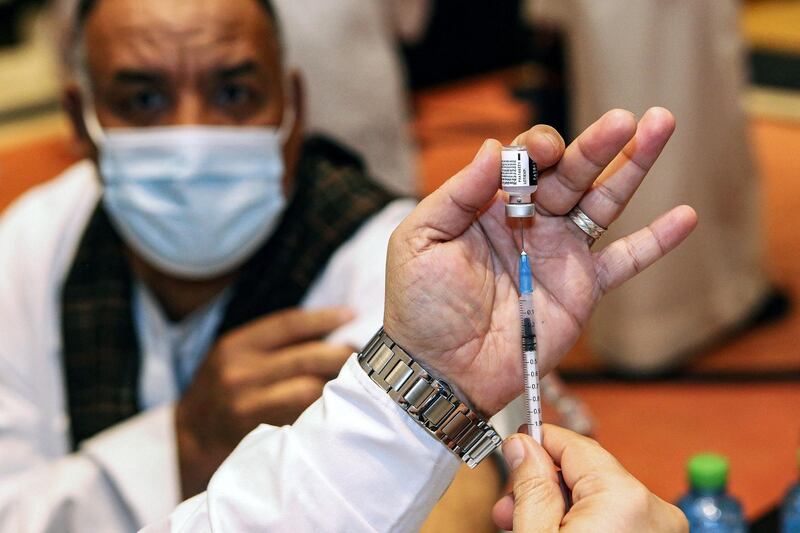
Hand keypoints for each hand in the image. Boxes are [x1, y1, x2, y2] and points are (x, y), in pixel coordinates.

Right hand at [175, 307, 353, 495]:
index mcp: (235, 345)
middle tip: (361, 354)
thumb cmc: (219, 390)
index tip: (351, 315)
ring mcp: (248, 404)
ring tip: (352, 379)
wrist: (189, 438)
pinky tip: (335, 403)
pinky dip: (322, 407)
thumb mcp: (233, 356)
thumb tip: (328, 330)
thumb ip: (271, 344)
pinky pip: (302, 416)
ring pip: (309, 388)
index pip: (289, 324)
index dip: (325, 318)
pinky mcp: (257, 430)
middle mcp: (239, 371)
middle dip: (342, 354)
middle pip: (307, 357)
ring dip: (337, 383)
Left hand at [384, 107, 696, 414]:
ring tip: (661, 125)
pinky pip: (625, 261)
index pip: (524, 161)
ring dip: (634, 167)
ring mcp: (560, 254)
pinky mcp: (582, 289)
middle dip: (598, 143)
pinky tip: (685, 216)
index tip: (542, 150)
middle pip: (572, 172)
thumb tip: (492, 146)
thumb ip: (457, 194)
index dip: (537, 147)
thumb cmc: (420, 305)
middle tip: (624, 118)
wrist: (441, 369)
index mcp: (490, 205)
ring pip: (604, 202)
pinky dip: (655, 242)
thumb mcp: (420, 240)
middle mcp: (531, 222)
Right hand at [492, 426, 687, 531]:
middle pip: (586, 472)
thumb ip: (530, 486)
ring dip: (562, 505)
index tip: (513, 447)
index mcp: (624, 498)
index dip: (537, 441)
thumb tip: (522, 446)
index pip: (573, 444)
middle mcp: (654, 509)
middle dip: (544, 483)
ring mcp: (662, 530)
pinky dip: (587, 521)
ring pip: (600, 497)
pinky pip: (618, 518)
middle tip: (509, 504)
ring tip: (525, 524)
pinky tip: (557, 530)